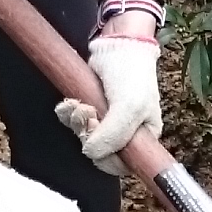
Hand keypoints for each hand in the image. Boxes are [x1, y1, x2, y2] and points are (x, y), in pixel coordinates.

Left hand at [53, 31, 161, 174]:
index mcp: (143, 138)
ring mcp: (106, 122)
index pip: (122, 166)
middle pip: (98, 153)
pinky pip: (73, 122)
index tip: (97, 140)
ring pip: (83, 138)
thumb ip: (113, 136)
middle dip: (88, 135)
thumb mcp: (129, 108)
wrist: (116, 45)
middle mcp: (125, 134)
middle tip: (88, 115)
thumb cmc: (131, 75)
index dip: (106, 157)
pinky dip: (68, 113)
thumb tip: (91, 153)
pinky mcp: (90, 110)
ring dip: (76, 122)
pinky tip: (72, 101)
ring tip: (81, 104)